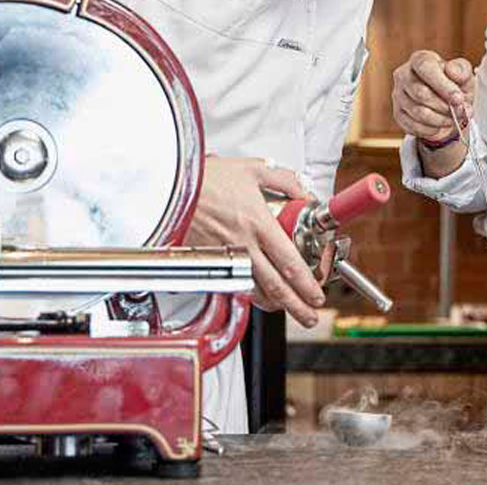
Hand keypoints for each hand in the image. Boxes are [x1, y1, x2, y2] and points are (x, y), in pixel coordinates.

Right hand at [185, 156, 324, 326]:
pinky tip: (260, 297)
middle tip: (310, 316)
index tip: (317, 295)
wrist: (169, 187)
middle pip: (275, 286)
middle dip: (297, 306)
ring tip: (289, 310)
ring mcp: (225, 256)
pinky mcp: (210, 261)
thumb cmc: (206, 179)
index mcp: (258, 224)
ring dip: (274, 305)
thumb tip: (303, 192)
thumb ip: (284, 180)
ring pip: (254, 291)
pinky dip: (250, 294)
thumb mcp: (252, 170)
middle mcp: (243, 245)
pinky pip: (234, 284)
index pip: (289, 263)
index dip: (306, 284)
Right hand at [391, 50, 474, 142]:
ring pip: (419, 112)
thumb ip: (461, 70)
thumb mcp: (464, 75)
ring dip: (441, 119)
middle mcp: (403, 75)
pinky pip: (414, 126)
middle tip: (460, 111)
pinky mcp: (398, 114)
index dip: (443, 85)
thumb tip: (452, 71)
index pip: (426, 68)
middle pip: (421, 93)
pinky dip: (432, 129)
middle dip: (445, 106)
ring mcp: (398, 95)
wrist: (448, 103)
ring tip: (453, 118)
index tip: (458, 99)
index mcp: (419, 59)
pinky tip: (441, 125)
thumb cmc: (455, 85)